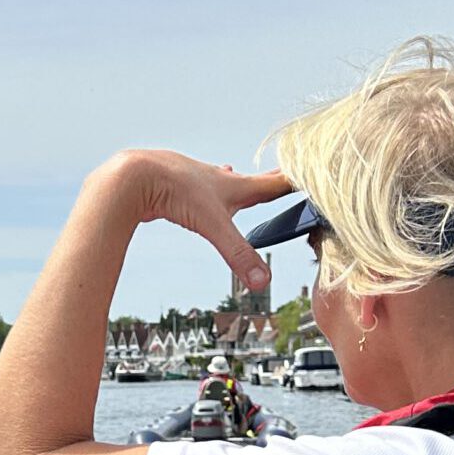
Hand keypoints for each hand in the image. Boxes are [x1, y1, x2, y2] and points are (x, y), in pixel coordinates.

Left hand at [88, 151, 291, 291]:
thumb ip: (238, 254)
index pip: (276, 183)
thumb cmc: (175, 190)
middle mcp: (219, 180)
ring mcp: (197, 181)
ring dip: (235, 183)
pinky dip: (204, 190)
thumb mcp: (213, 225)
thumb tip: (262, 281)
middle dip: (273, 180)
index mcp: (236, 187)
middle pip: (254, 180)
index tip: (319, 175)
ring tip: (239, 178)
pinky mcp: (175, 187)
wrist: (135, 176)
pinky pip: (197, 189)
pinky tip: (196, 189)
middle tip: (290, 173)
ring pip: (222, 182)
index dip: (298, 182)